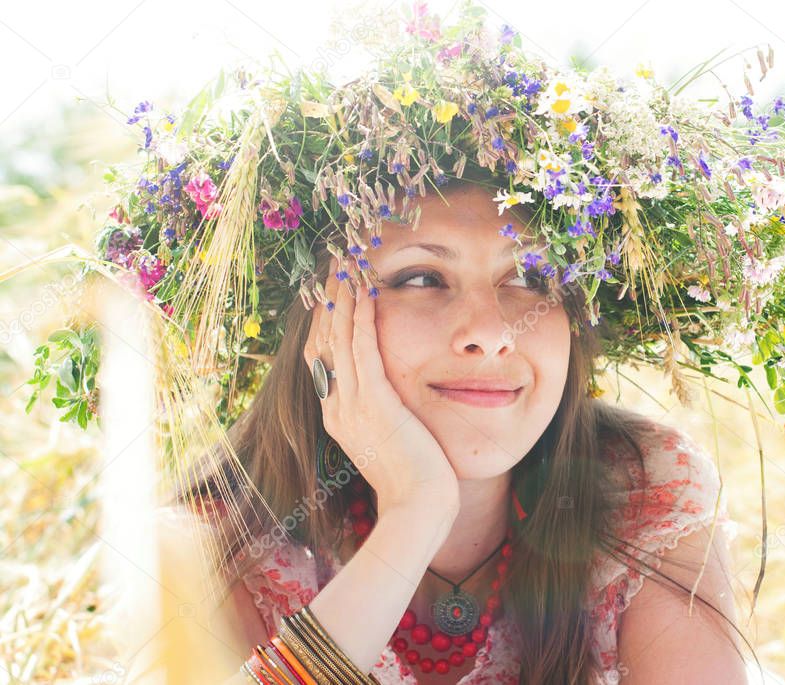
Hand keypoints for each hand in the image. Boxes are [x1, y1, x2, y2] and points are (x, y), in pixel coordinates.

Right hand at [302, 256, 459, 517]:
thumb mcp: (393, 441)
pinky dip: (362, 317)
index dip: (328, 320)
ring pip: (339, 337)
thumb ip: (385, 415)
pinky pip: (363, 349)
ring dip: (343, 296)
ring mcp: (352, 404)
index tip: (336, 290)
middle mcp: (337, 405)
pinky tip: (366, 291)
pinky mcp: (374, 403)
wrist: (417, 510)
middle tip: (335, 264)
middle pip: (324, 339)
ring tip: (346, 263)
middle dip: (330, 299)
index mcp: (339, 414)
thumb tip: (394, 399)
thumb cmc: (416, 481)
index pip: (324, 356)